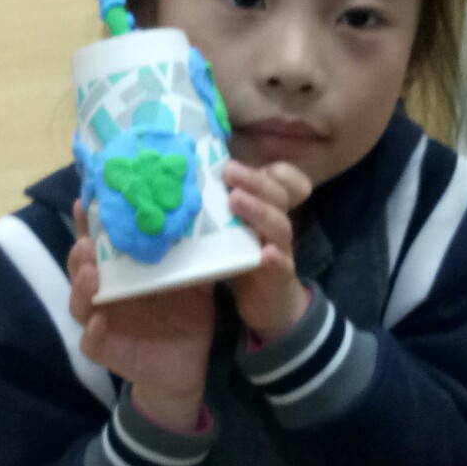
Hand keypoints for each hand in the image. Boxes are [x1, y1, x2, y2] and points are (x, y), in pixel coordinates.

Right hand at [69, 201, 213, 431]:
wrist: (190, 366)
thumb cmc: (187, 318)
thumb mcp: (195, 284)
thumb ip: (194, 257)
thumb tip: (203, 220)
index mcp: (124, 273)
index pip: (100, 245)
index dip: (88, 225)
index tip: (83, 202)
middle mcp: (108, 295)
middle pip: (81, 270)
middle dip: (80, 254)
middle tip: (87, 241)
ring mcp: (104, 322)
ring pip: (79, 304)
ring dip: (81, 288)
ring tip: (92, 273)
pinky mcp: (108, 351)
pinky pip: (91, 343)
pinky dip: (92, 333)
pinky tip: (100, 321)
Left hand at [224, 161, 312, 340]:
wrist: (266, 305)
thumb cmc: (244, 260)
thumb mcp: (233, 230)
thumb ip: (218, 209)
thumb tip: (181, 184)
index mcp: (268, 209)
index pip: (285, 181)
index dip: (278, 170)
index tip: (246, 161)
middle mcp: (277, 225)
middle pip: (277, 196)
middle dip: (254, 181)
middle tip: (229, 171)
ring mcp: (281, 251)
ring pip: (280, 226)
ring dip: (259, 210)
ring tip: (236, 200)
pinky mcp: (279, 278)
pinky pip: (281, 265)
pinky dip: (275, 259)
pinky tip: (266, 254)